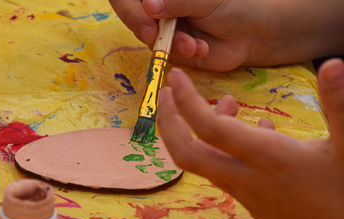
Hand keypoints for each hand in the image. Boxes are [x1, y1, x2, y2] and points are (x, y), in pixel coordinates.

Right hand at [109, 0, 343, 70]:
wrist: (249, 35)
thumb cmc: (230, 7)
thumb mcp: (204, 0)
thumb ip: (177, 2)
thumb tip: (149, 6)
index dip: (128, 7)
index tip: (143, 14)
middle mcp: (160, 9)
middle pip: (133, 16)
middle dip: (144, 27)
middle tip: (154, 34)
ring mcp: (164, 29)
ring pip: (148, 37)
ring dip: (169, 42)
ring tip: (193, 45)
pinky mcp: (172, 49)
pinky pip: (164, 53)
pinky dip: (180, 52)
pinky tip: (200, 49)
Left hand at [158, 58, 343, 218]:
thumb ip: (338, 105)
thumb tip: (332, 65)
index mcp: (268, 159)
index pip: (209, 129)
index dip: (186, 101)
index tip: (174, 77)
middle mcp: (247, 178)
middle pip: (187, 155)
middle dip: (169, 122)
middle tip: (166, 94)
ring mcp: (245, 194)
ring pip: (207, 162)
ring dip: (202, 131)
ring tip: (226, 103)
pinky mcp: (252, 203)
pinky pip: (226, 172)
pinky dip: (224, 148)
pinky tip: (254, 131)